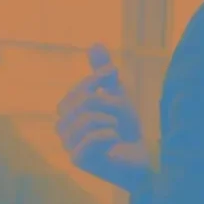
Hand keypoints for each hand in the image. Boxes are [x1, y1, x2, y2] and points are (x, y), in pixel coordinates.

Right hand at [57, 45, 151, 191]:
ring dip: (110, 121)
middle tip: (119, 114)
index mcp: (68, 114)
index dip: (93, 80)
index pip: (75, 91)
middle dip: (106, 103)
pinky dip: (109, 135)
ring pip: (86, 119)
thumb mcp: (116, 96)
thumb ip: (103, 75)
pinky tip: (115, 141)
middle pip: (80, 102)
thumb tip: (95, 43)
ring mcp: (69, 146)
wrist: (140, 159)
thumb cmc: (125, 130)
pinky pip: (91, 137)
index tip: (112, 75)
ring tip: (116, 130)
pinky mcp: (78, 160)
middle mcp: (63, 130)